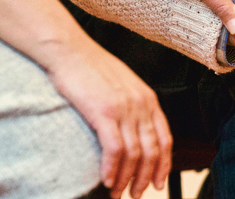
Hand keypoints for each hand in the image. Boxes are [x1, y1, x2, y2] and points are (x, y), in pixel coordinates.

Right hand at [41, 35, 171, 198]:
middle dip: (145, 178)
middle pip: (152, 151)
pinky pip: (115, 149)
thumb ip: (133, 106)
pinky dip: (112, 169)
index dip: (163, 165)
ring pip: (134, 154)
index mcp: (148, 99)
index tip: (157, 182)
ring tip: (117, 192)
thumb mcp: (123, 85)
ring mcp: (124, 108)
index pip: (165, 139)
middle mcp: (141, 105)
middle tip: (135, 194)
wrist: (69, 50)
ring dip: (126, 178)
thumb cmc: (91, 67)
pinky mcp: (104, 112)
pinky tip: (106, 180)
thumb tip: (133, 130)